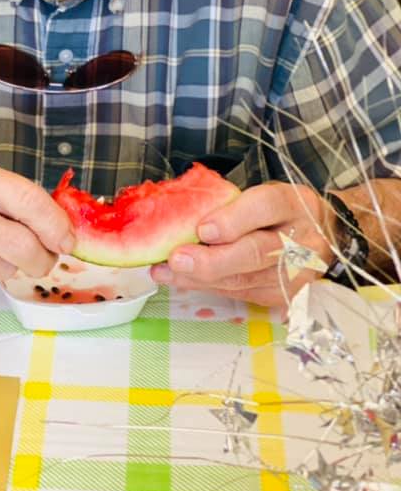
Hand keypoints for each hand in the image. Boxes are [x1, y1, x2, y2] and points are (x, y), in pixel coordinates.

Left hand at [150, 182, 334, 306]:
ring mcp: (294, 274)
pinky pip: (239, 293)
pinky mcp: (282, 296)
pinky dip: (207, 287)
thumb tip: (182, 213)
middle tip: (177, 258)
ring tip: (165, 271)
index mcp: (293, 203)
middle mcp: (299, 240)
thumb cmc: (282, 211)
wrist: (326, 239)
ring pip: (244, 280)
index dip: (234, 219)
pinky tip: (180, 280)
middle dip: (212, 259)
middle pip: (256, 252)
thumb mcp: (266, 194)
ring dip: (199, 278)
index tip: (203, 228)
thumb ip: (232, 203)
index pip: (266, 207)